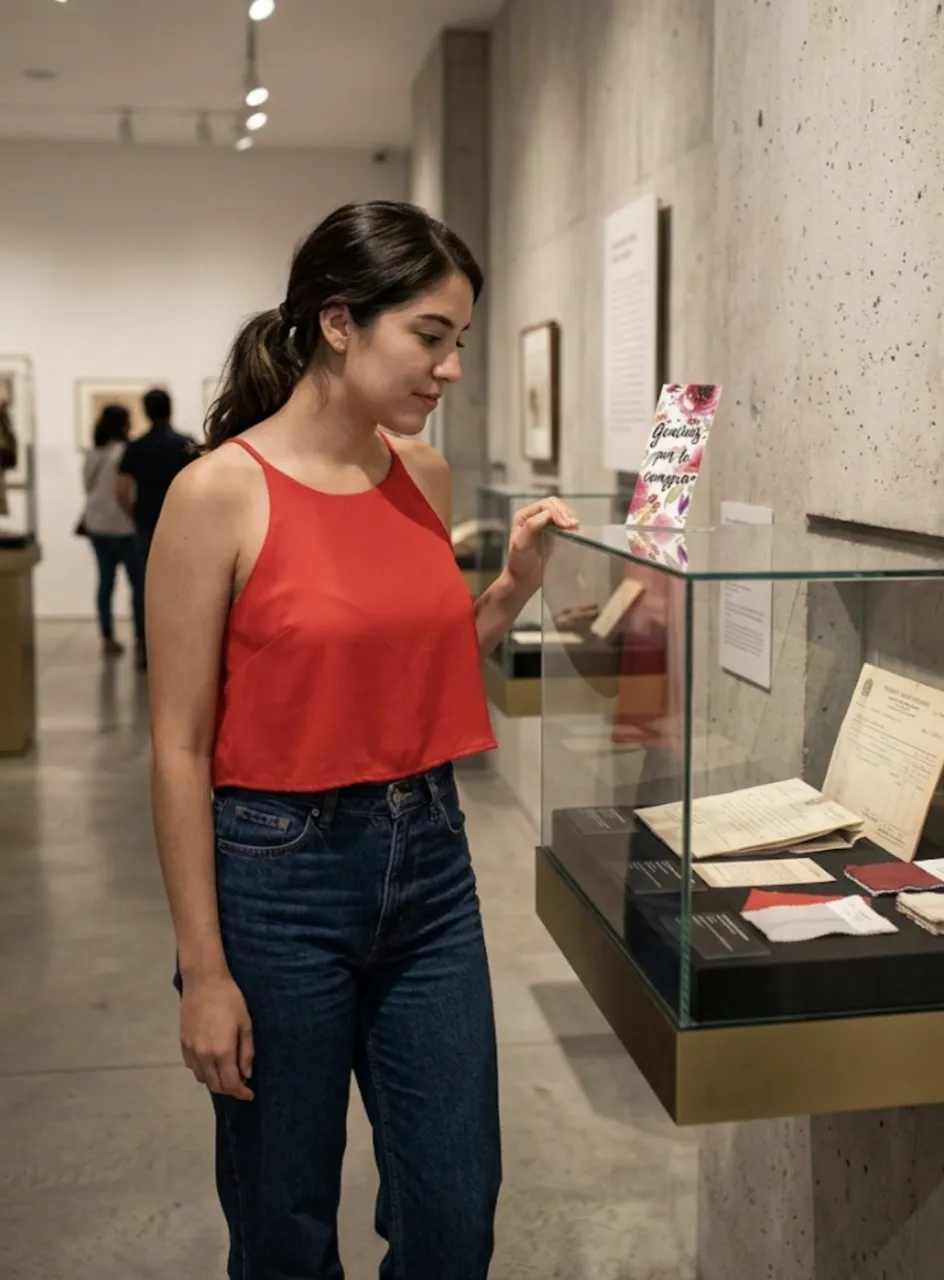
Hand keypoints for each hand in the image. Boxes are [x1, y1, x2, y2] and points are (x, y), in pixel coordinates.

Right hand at [180, 970, 254, 1101]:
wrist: (204, 982)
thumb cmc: (230, 1000)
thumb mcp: (245, 1024)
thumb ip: (246, 1052)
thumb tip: (246, 1074)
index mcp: (222, 1052)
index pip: (231, 1084)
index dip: (241, 1093)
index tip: (249, 1095)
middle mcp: (204, 1056)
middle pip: (215, 1085)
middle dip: (229, 1089)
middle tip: (241, 1084)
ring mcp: (191, 1051)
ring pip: (202, 1079)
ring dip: (215, 1081)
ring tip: (227, 1073)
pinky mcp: (183, 1044)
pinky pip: (193, 1067)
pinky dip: (203, 1071)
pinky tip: (212, 1062)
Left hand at [505, 498, 578, 596]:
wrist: (523, 580)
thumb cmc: (519, 564)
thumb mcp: (521, 545)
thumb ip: (531, 527)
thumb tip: (547, 514)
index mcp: (524, 516)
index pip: (544, 506)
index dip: (556, 512)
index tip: (565, 525)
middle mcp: (533, 517)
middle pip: (554, 505)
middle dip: (564, 513)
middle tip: (573, 525)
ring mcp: (544, 524)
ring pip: (560, 512)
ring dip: (569, 518)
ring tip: (574, 528)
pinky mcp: (553, 533)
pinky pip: (564, 523)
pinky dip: (570, 525)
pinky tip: (573, 532)